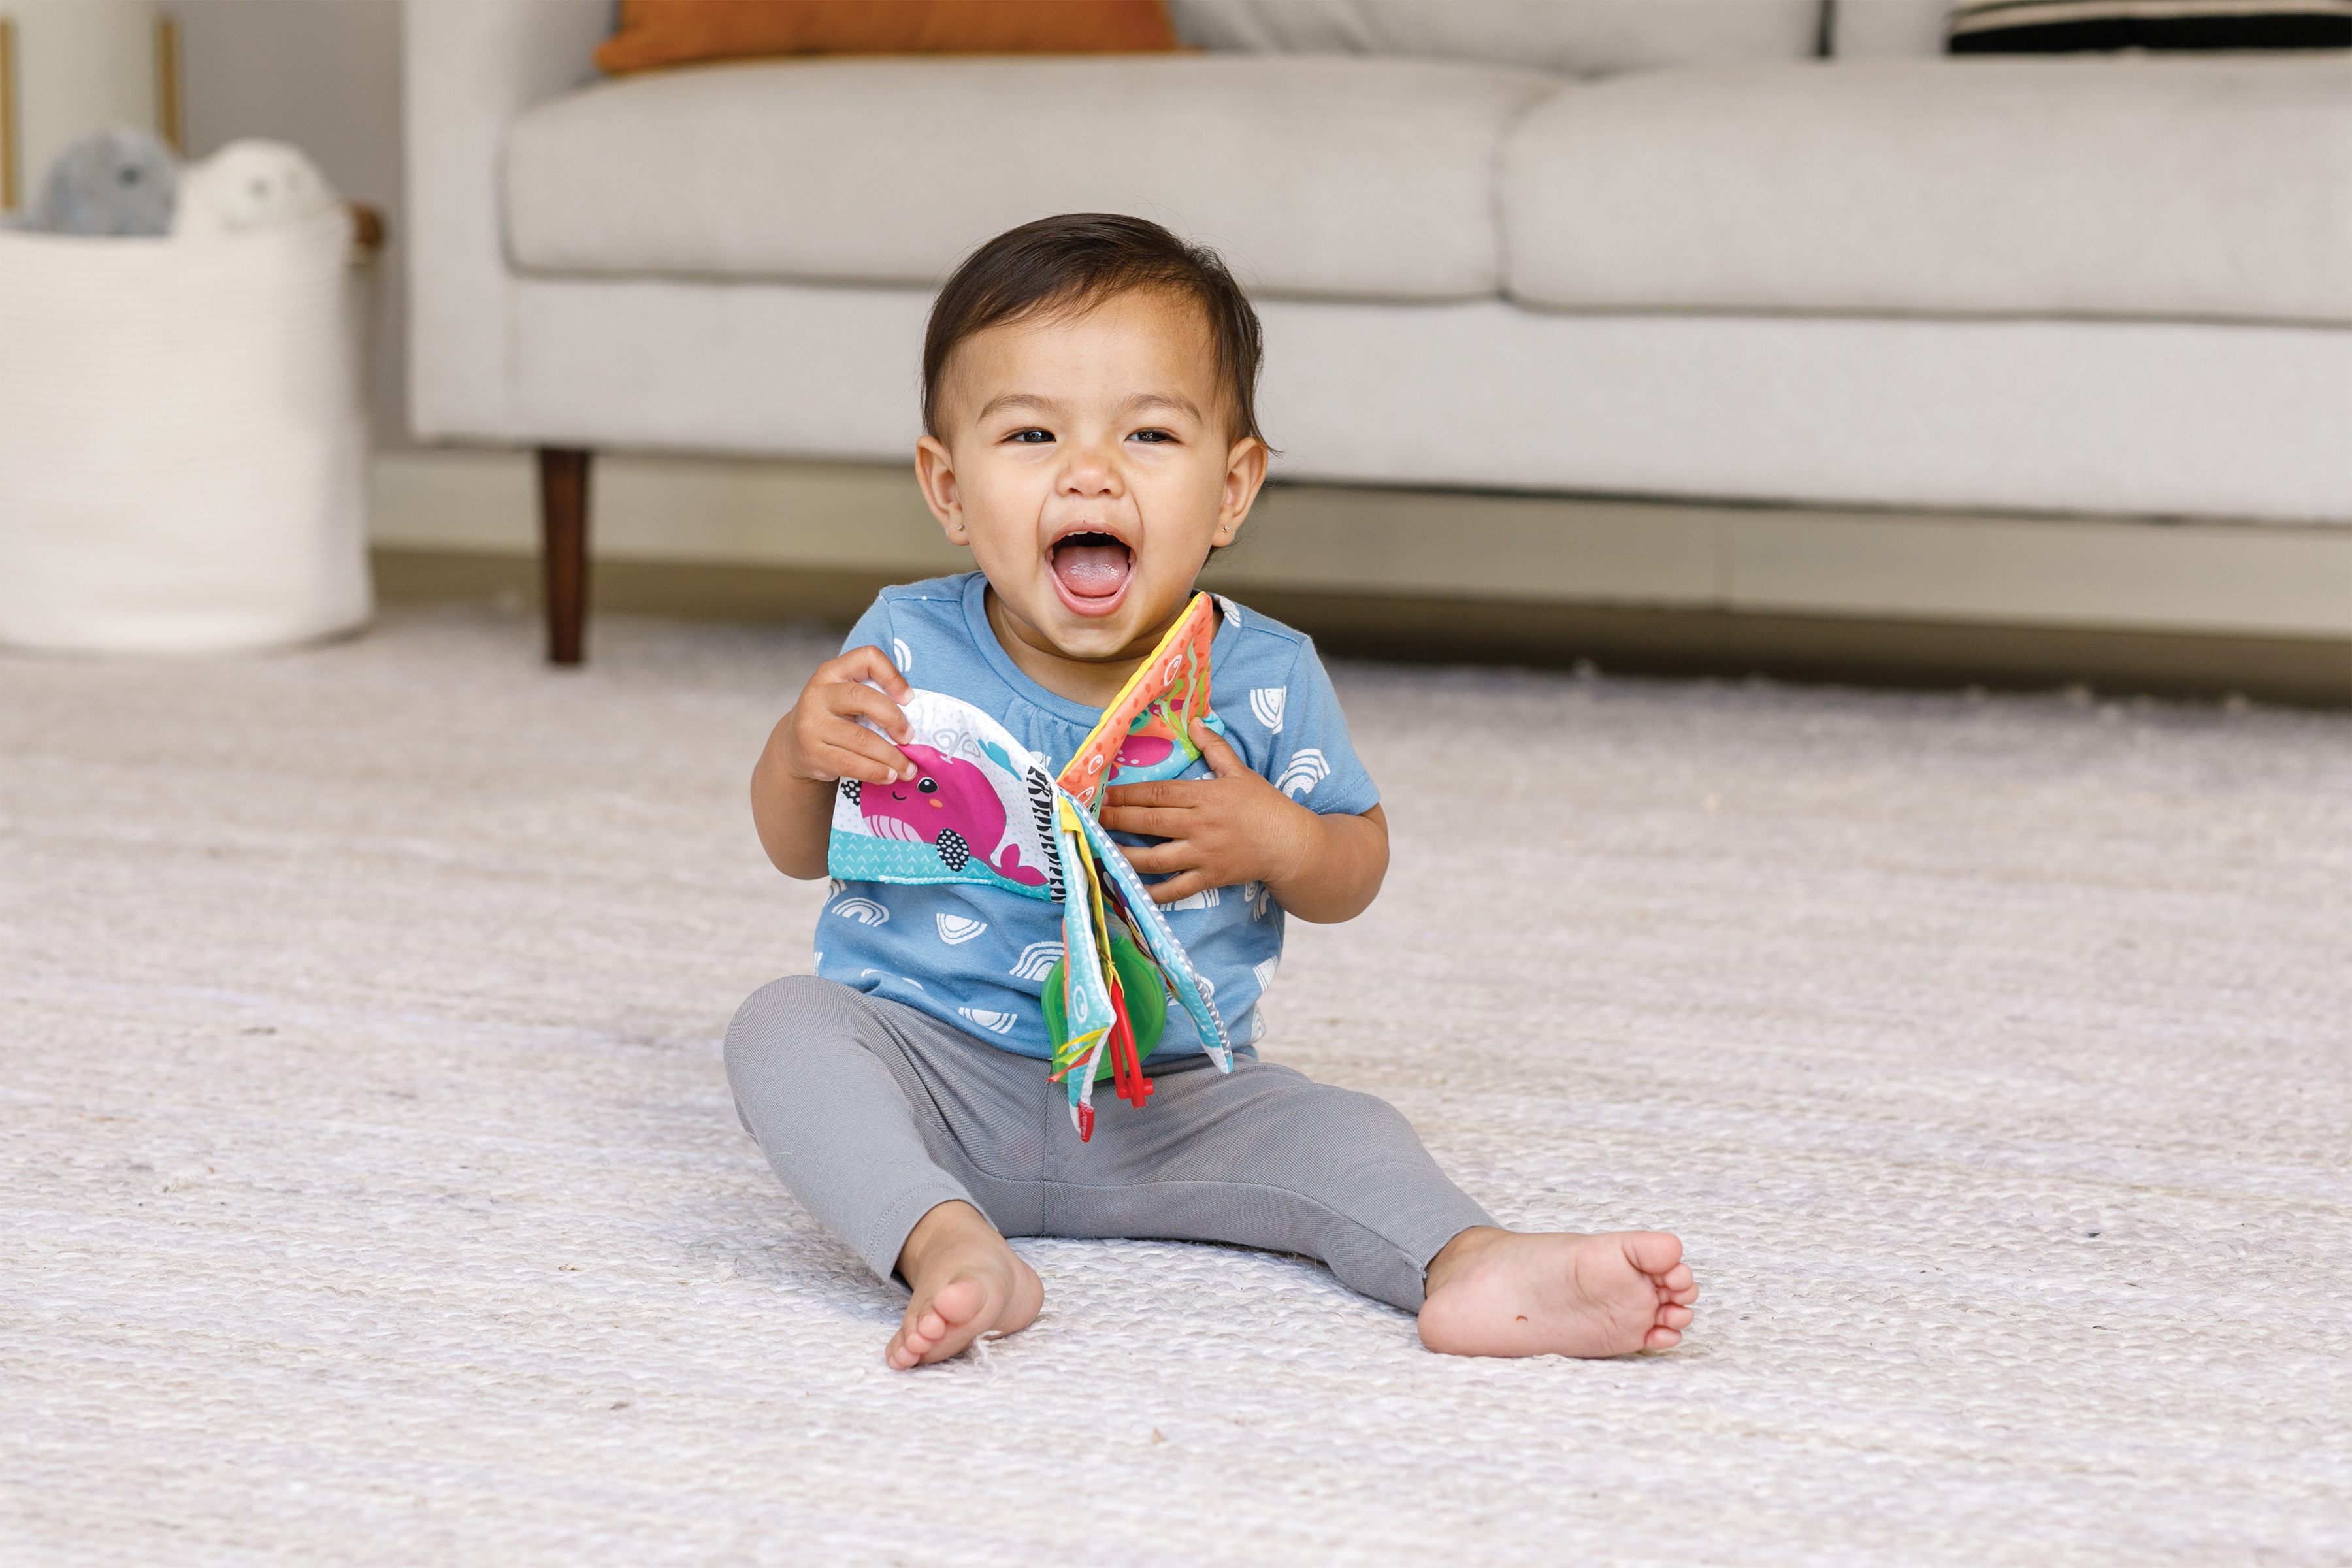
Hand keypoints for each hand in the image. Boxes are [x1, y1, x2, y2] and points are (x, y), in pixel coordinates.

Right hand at [775, 646, 915, 785]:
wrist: (794, 744)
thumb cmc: (835, 717)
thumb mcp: (848, 698)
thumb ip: (875, 697)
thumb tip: (916, 722)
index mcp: (833, 672)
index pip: (867, 658)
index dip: (892, 675)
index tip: (909, 699)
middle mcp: (819, 693)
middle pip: (863, 698)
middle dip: (894, 719)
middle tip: (909, 738)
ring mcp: (812, 724)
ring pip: (860, 739)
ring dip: (891, 757)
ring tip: (908, 769)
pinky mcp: (812, 753)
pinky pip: (850, 764)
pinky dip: (875, 772)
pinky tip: (889, 776)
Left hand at [1098, 718, 1317, 905]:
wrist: (1292, 845)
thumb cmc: (1265, 806)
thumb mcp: (1241, 771)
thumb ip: (1214, 747)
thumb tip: (1194, 720)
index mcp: (1205, 796)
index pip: (1157, 793)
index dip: (1126, 794)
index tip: (1100, 793)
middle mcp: (1201, 825)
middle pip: (1149, 822)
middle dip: (1115, 820)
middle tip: (1087, 819)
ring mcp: (1203, 854)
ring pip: (1155, 858)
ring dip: (1124, 855)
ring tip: (1098, 851)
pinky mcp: (1209, 878)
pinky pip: (1175, 889)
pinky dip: (1152, 892)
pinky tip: (1129, 890)